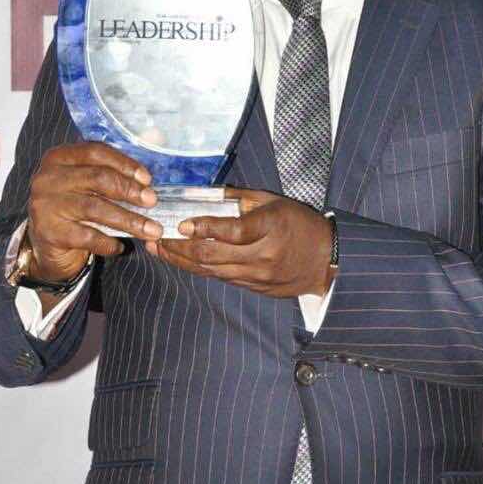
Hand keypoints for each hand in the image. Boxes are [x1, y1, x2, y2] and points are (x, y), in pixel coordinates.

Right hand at [26, 142, 162, 282]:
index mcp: (59, 157)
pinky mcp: (49, 232)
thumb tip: (154, 141)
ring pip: (94, 208)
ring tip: (150, 229)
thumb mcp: (87, 182)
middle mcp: (47, 178)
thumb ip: (112, 167)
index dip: (124, 164)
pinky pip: (86, 236)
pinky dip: (108, 242)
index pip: (95, 152)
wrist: (45, 244)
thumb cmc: (74, 206)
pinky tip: (120, 246)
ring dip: (128, 219)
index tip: (147, 179)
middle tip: (152, 201)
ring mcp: (45, 205)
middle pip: (97, 178)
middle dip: (129, 190)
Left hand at [146, 188, 334, 297]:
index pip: (234, 231)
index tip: (182, 223)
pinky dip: (198, 269)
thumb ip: (240, 199)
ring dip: (181, 260)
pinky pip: (221, 279)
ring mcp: (258, 277)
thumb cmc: (299, 223)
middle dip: (179, 247)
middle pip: (213, 255)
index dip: (206, 228)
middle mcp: (263, 255)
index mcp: (271, 227)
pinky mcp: (254, 289)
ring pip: (211, 271)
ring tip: (158, 249)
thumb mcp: (274, 201)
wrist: (326, 260)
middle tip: (156, 236)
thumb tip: (205, 194)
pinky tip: (182, 260)